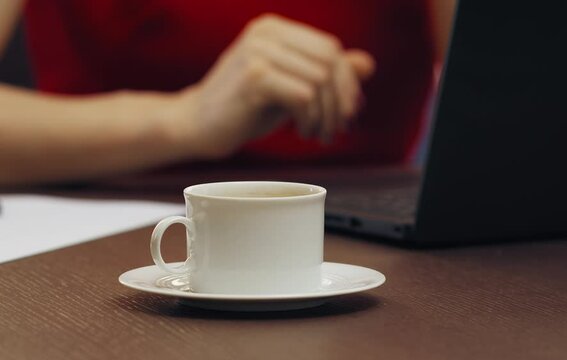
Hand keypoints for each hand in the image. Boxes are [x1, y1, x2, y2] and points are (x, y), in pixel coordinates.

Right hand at [175, 13, 374, 157]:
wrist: (196, 124)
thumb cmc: (245, 107)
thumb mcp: (292, 87)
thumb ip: (326, 73)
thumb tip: (368, 64)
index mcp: (275, 29)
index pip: (331, 48)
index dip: (347, 83)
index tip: (348, 112)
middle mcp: (267, 32)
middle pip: (330, 62)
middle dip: (341, 101)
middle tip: (336, 129)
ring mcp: (259, 52)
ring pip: (320, 81)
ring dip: (327, 115)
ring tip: (318, 133)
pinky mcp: (254, 77)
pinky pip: (304, 96)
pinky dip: (311, 119)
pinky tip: (302, 132)